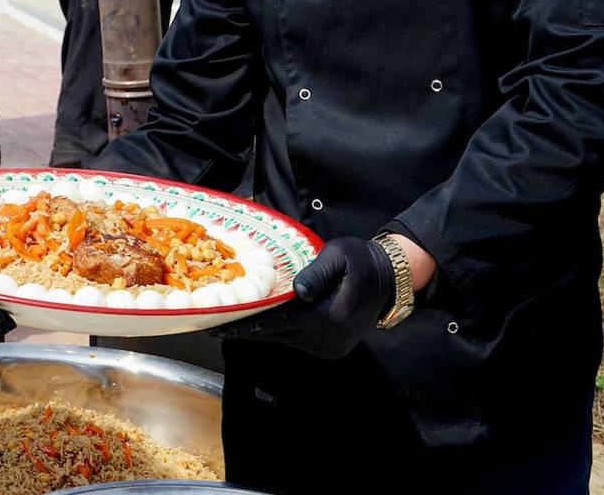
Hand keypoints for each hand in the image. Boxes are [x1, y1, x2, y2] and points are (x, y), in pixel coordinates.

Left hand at [217, 237, 394, 358]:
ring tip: (230, 325)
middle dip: (247, 330)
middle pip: (278, 335)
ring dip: (260, 333)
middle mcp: (329, 339)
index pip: (279, 323)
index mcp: (329, 316)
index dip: (248, 324)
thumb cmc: (359, 260)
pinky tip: (259, 325)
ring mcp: (331, 347)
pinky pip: (297, 342)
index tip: (221, 325)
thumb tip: (297, 291)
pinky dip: (278, 334)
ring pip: (285, 341)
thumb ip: (317, 272)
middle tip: (215, 326)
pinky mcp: (332, 349)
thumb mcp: (339, 255)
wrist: (388, 279)